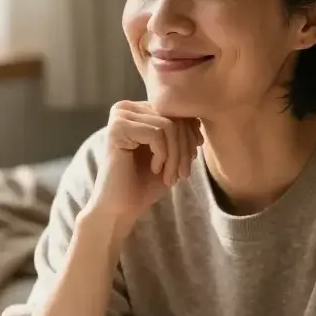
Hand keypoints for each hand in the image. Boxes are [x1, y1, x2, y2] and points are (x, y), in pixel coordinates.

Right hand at [85, 101, 202, 235]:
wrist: (120, 208)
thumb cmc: (145, 184)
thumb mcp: (172, 155)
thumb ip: (182, 134)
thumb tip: (198, 120)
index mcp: (139, 110)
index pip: (176, 112)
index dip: (190, 137)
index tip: (190, 162)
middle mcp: (127, 108)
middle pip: (174, 118)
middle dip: (185, 149)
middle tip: (182, 175)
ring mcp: (120, 116)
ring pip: (168, 126)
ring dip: (176, 156)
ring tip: (170, 177)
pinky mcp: (117, 128)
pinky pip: (157, 133)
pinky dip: (163, 155)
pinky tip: (155, 170)